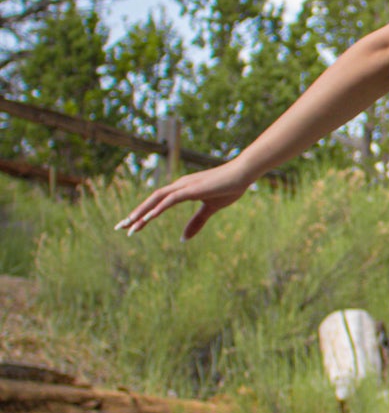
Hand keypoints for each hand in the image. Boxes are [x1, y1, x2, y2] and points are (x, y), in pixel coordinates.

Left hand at [115, 159, 254, 240]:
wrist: (243, 173)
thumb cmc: (230, 187)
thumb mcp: (211, 209)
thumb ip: (196, 223)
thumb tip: (182, 239)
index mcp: (182, 189)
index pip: (157, 202)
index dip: (143, 214)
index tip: (131, 225)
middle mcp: (179, 185)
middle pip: (151, 200)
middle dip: (135, 214)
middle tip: (120, 227)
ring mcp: (184, 186)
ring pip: (156, 199)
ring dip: (142, 212)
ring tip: (129, 225)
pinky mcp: (191, 189)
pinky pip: (170, 200)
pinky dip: (158, 209)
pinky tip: (148, 218)